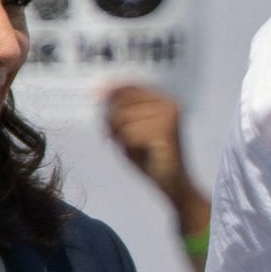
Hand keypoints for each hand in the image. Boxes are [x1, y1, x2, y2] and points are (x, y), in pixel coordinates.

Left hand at [104, 85, 208, 234]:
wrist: (174, 185)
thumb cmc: (152, 159)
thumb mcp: (131, 131)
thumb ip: (119, 113)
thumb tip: (101, 94)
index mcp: (164, 100)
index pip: (132, 86)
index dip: (112, 90)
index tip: (95, 94)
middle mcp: (169, 104)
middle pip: (123, 102)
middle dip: (112, 121)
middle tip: (113, 137)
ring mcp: (169, 116)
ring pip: (123, 118)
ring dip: (120, 135)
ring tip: (129, 147)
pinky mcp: (165, 132)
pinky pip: (130, 134)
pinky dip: (128, 145)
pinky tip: (139, 152)